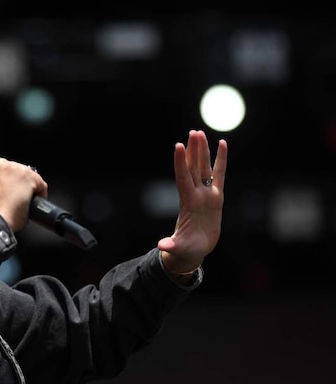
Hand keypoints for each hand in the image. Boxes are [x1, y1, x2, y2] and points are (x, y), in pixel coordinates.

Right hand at [0, 158, 46, 232]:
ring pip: (32, 178)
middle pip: (21, 172)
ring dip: (30, 190)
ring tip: (23, 202)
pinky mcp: (31, 178)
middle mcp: (6, 164)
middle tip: (17, 198)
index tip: (11, 190)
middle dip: (21, 184)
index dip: (11, 182)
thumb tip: (9, 186)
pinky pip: (42, 186)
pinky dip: (40, 196)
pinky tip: (30, 204)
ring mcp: (19, 169)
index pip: (9, 169)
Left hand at [157, 129, 227, 273]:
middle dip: (193, 150)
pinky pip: (220, 175)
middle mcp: (196, 195)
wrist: (193, 251)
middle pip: (193, 168)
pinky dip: (221, 160)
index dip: (180, 163)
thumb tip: (162, 246)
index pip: (183, 178)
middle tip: (193, 132)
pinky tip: (222, 144)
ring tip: (200, 133)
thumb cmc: (185, 250)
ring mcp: (206, 195)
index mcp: (188, 203)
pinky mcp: (216, 198)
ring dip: (202, 151)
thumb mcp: (178, 247)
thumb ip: (171, 245)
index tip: (178, 145)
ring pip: (204, 168)